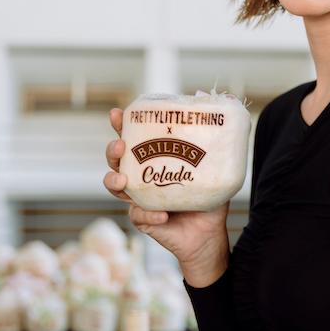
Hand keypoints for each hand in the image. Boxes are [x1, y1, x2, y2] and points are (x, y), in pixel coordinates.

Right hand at [104, 108, 229, 282]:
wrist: (209, 234)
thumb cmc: (208, 197)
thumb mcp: (216, 166)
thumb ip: (214, 136)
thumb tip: (213, 96)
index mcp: (154, 159)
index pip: (133, 138)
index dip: (121, 125)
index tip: (118, 114)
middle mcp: (141, 176)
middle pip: (116, 159)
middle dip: (113, 150)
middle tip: (120, 145)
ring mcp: (138, 198)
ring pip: (115, 186)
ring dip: (114, 180)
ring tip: (123, 178)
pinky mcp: (142, 219)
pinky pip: (138, 215)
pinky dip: (149, 213)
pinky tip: (162, 214)